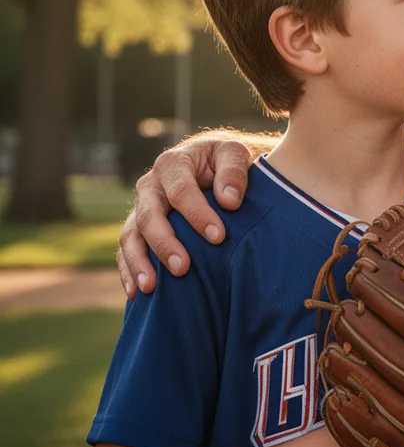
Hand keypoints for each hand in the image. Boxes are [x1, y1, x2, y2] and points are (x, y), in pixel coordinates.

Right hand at [116, 138, 251, 296]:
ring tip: (151, 287)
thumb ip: (234, 171)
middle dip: (165, 243)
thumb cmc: (225, 160)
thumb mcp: (234, 153)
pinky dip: (128, 270)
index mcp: (173, 164)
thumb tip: (229, 201)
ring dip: (139, 262)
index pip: (181, 191)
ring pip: (130, 235)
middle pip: (149, 216)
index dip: (197, 214)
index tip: (218, 237)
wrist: (212, 162)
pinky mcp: (138, 228)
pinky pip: (126, 250)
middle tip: (183, 268)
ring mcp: (141, 208)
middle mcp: (151, 186)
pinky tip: (135, 293)